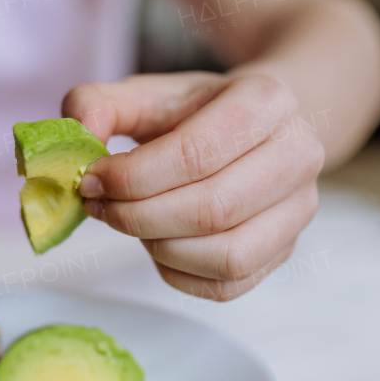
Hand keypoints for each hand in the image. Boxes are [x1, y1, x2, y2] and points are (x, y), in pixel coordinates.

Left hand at [62, 71, 324, 300]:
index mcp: (267, 101)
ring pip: (227, 256)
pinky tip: (157, 244)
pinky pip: (228, 285)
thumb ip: (100, 104)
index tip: (91, 180)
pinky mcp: (286, 250)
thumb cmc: (194, 113)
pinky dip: (179, 274)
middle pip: (212, 209)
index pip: (197, 154)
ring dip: (161, 248)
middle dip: (139, 216)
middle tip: (100, 207)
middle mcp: (298, 154)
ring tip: (132, 223)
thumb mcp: (146, 94)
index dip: (133, 177)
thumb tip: (80, 133)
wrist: (252, 129)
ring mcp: (299, 208)